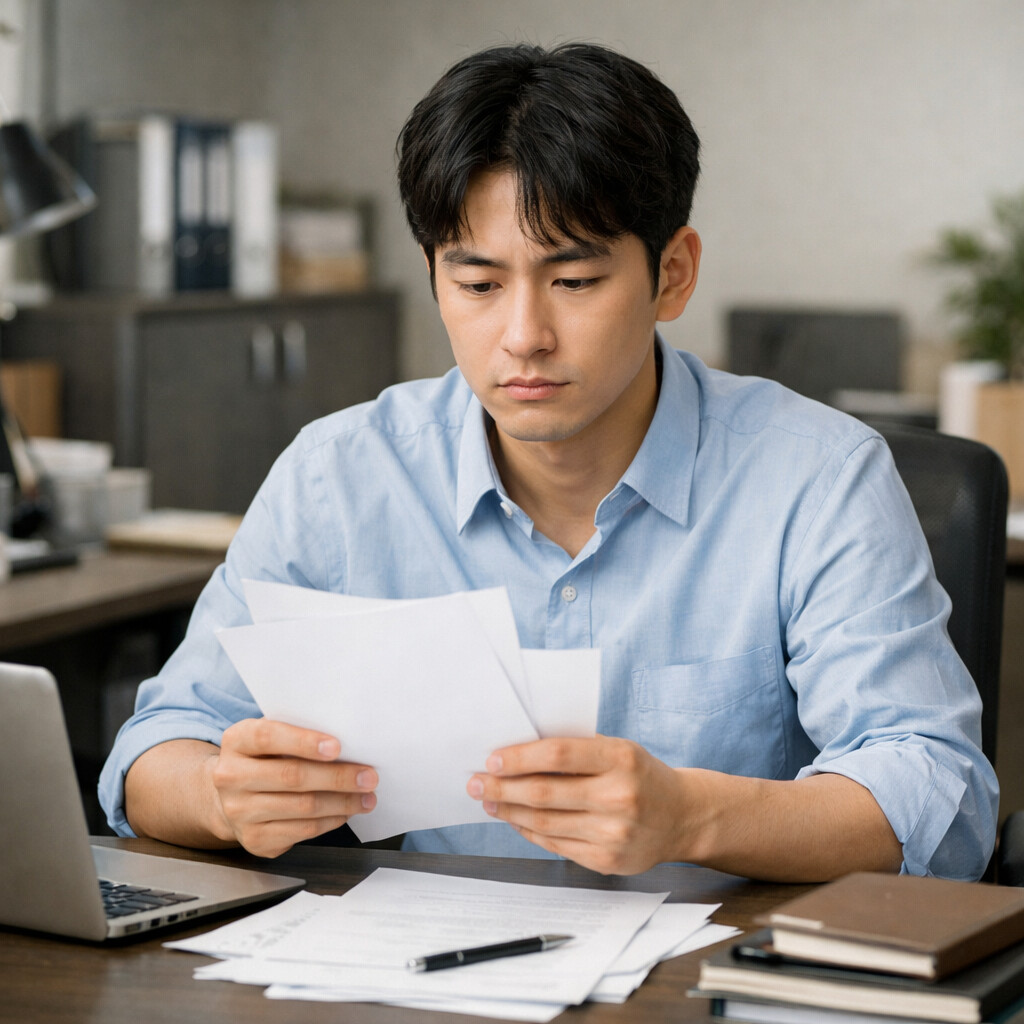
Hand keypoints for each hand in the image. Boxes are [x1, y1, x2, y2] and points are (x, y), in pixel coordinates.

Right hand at [208, 718, 377, 857]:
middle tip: (369, 776)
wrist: (232, 796)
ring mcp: (239, 812)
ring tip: (367, 797)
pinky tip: (346, 812)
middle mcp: (230, 777)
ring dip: (342, 802)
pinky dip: (331, 821)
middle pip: (291, 776)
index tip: (337, 747)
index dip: (304, 742)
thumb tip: (348, 740)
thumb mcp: (272, 737)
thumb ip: (299, 732)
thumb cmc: (265, 758)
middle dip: (337, 777)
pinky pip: (302, 830)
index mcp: (236, 741)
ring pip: (302, 807)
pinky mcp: (254, 840)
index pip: (268, 737)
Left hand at [466, 735, 685, 874]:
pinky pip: (555, 844)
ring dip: (509, 811)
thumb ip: (576, 751)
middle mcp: (619, 796)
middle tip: (476, 782)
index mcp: (621, 758)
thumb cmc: (641, 775)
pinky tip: (514, 818)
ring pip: (545, 822)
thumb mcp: (618, 750)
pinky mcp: (607, 860)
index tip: (493, 759)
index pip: (559, 754)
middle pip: (545, 793)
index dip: (521, 757)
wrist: (683, 817)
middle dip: (502, 787)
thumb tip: (517, 754)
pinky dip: (529, 830)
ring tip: (489, 799)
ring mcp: (613, 832)